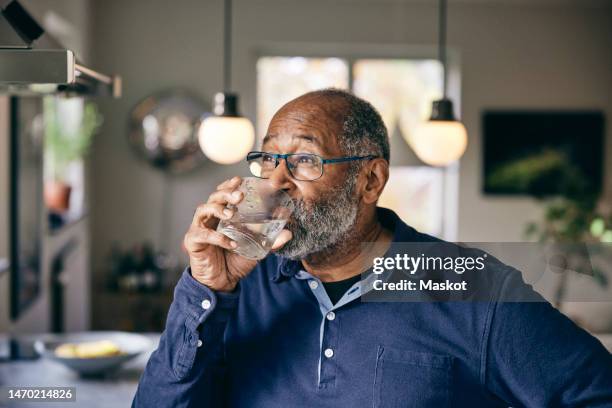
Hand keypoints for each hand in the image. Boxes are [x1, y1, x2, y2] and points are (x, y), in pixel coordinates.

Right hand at [183, 176, 292, 291]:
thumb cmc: (235, 261)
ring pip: (203, 210)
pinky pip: (203, 234)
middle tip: (239, 195)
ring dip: (218, 209)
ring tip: (231, 214)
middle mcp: (209, 218)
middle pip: (213, 198)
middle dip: (226, 193)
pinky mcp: (193, 241)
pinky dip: (217, 237)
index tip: (239, 180)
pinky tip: (230, 243)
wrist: (221, 283)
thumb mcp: (256, 249)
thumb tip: (288, 233)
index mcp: (222, 215)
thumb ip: (270, 241)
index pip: (223, 194)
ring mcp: (199, 228)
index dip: (229, 185)